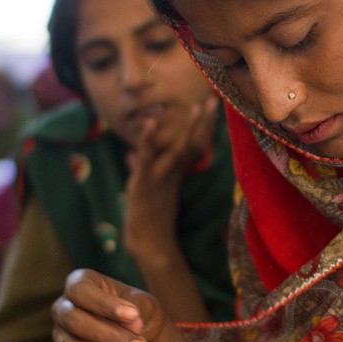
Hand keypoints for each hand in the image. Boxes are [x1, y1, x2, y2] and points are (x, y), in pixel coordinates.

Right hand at [51, 269, 173, 341]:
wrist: (140, 339)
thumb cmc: (138, 313)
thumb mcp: (144, 304)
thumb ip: (137, 309)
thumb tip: (130, 322)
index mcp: (78, 283)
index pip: (79, 291)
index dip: (105, 304)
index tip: (133, 315)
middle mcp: (62, 308)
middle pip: (73, 321)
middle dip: (110, 335)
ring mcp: (60, 336)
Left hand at [123, 97, 218, 260]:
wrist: (148, 242)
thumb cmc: (147, 216)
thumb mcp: (142, 187)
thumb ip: (139, 167)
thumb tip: (129, 155)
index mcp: (175, 171)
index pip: (193, 144)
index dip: (201, 125)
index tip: (209, 105)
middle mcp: (172, 172)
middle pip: (194, 143)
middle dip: (204, 122)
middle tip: (213, 99)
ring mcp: (161, 176)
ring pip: (179, 149)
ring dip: (189, 127)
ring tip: (198, 106)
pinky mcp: (144, 181)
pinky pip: (148, 157)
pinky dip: (149, 139)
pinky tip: (151, 122)